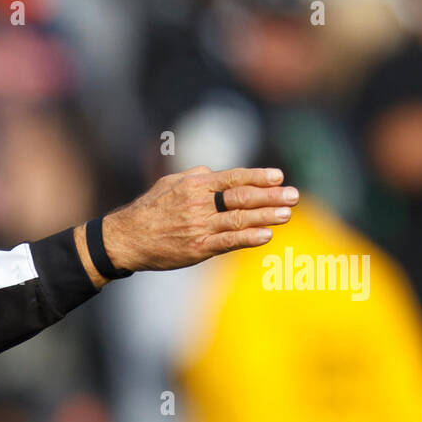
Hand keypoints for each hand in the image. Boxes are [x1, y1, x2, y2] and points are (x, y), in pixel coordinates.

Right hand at [86, 166, 298, 276]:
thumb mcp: (170, 183)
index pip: (234, 178)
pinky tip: (266, 235)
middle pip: (242, 197)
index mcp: (195, 185)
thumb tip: (217, 173)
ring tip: (287, 214)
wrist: (127, 239)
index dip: (259, 177)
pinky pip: (229, 241)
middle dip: (271, 196)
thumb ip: (197, 177)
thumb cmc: (150, 209)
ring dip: (267, 216)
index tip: (279, 177)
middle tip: (294, 195)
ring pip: (240, 219)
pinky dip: (249, 238)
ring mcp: (200, 227)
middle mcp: (200, 204)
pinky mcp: (198, 248)